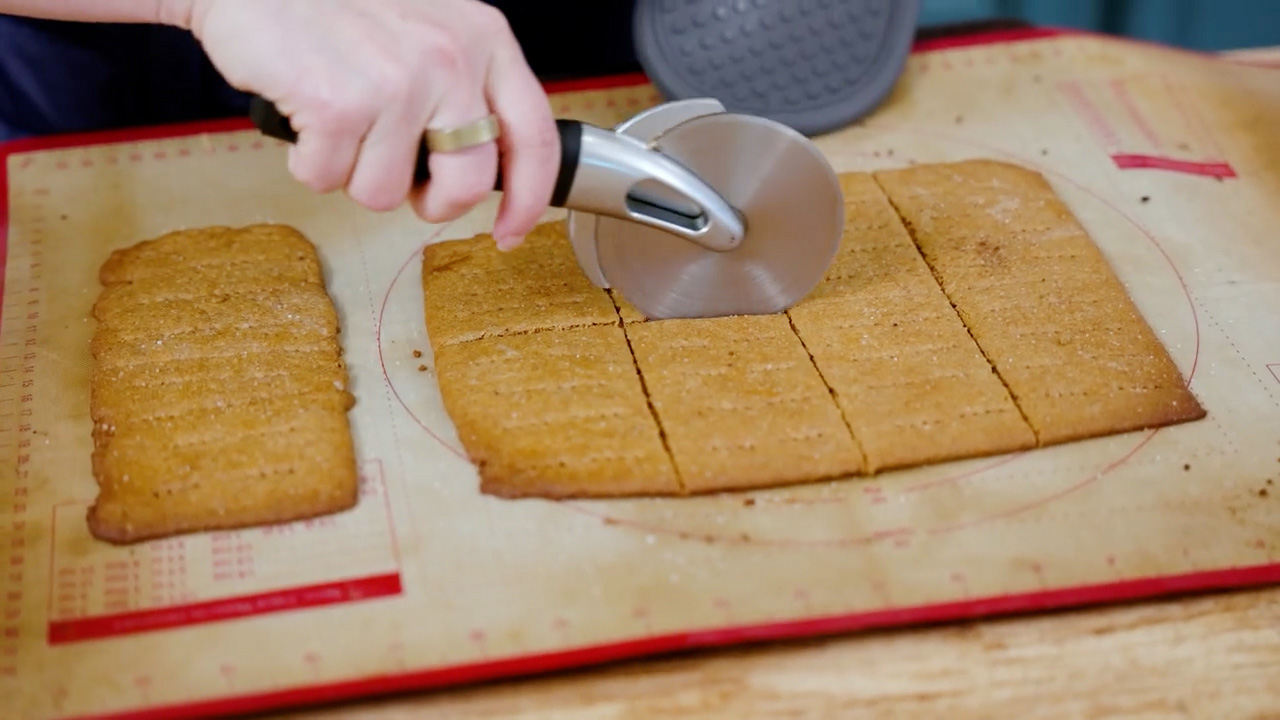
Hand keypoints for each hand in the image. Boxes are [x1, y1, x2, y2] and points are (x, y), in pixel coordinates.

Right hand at [181, 0, 558, 248]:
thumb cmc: (337, 5)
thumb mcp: (428, 27)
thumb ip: (464, 87)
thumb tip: (478, 169)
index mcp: (484, 39)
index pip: (534, 139)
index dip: (528, 200)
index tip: (509, 232)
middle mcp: (450, 59)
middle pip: (467, 185)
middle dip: (431, 203)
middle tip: (401, 183)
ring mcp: (396, 83)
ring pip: (385, 193)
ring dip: (350, 171)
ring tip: (336, 118)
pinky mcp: (338, 105)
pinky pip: (326, 179)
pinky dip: (305, 160)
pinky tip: (303, 112)